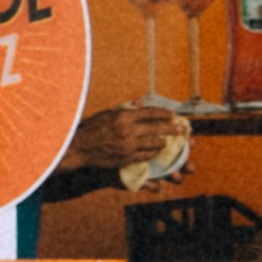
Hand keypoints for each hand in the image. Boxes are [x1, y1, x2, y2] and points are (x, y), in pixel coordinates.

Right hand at [71, 101, 189, 185]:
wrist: (80, 147)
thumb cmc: (92, 127)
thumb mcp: (108, 113)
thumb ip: (126, 109)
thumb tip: (140, 102)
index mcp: (124, 116)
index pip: (150, 113)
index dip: (164, 113)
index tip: (173, 114)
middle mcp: (128, 131)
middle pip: (156, 128)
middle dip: (170, 128)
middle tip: (181, 129)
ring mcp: (128, 146)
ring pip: (152, 144)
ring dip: (162, 142)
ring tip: (168, 141)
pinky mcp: (126, 158)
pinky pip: (144, 156)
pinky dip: (152, 153)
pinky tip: (155, 151)